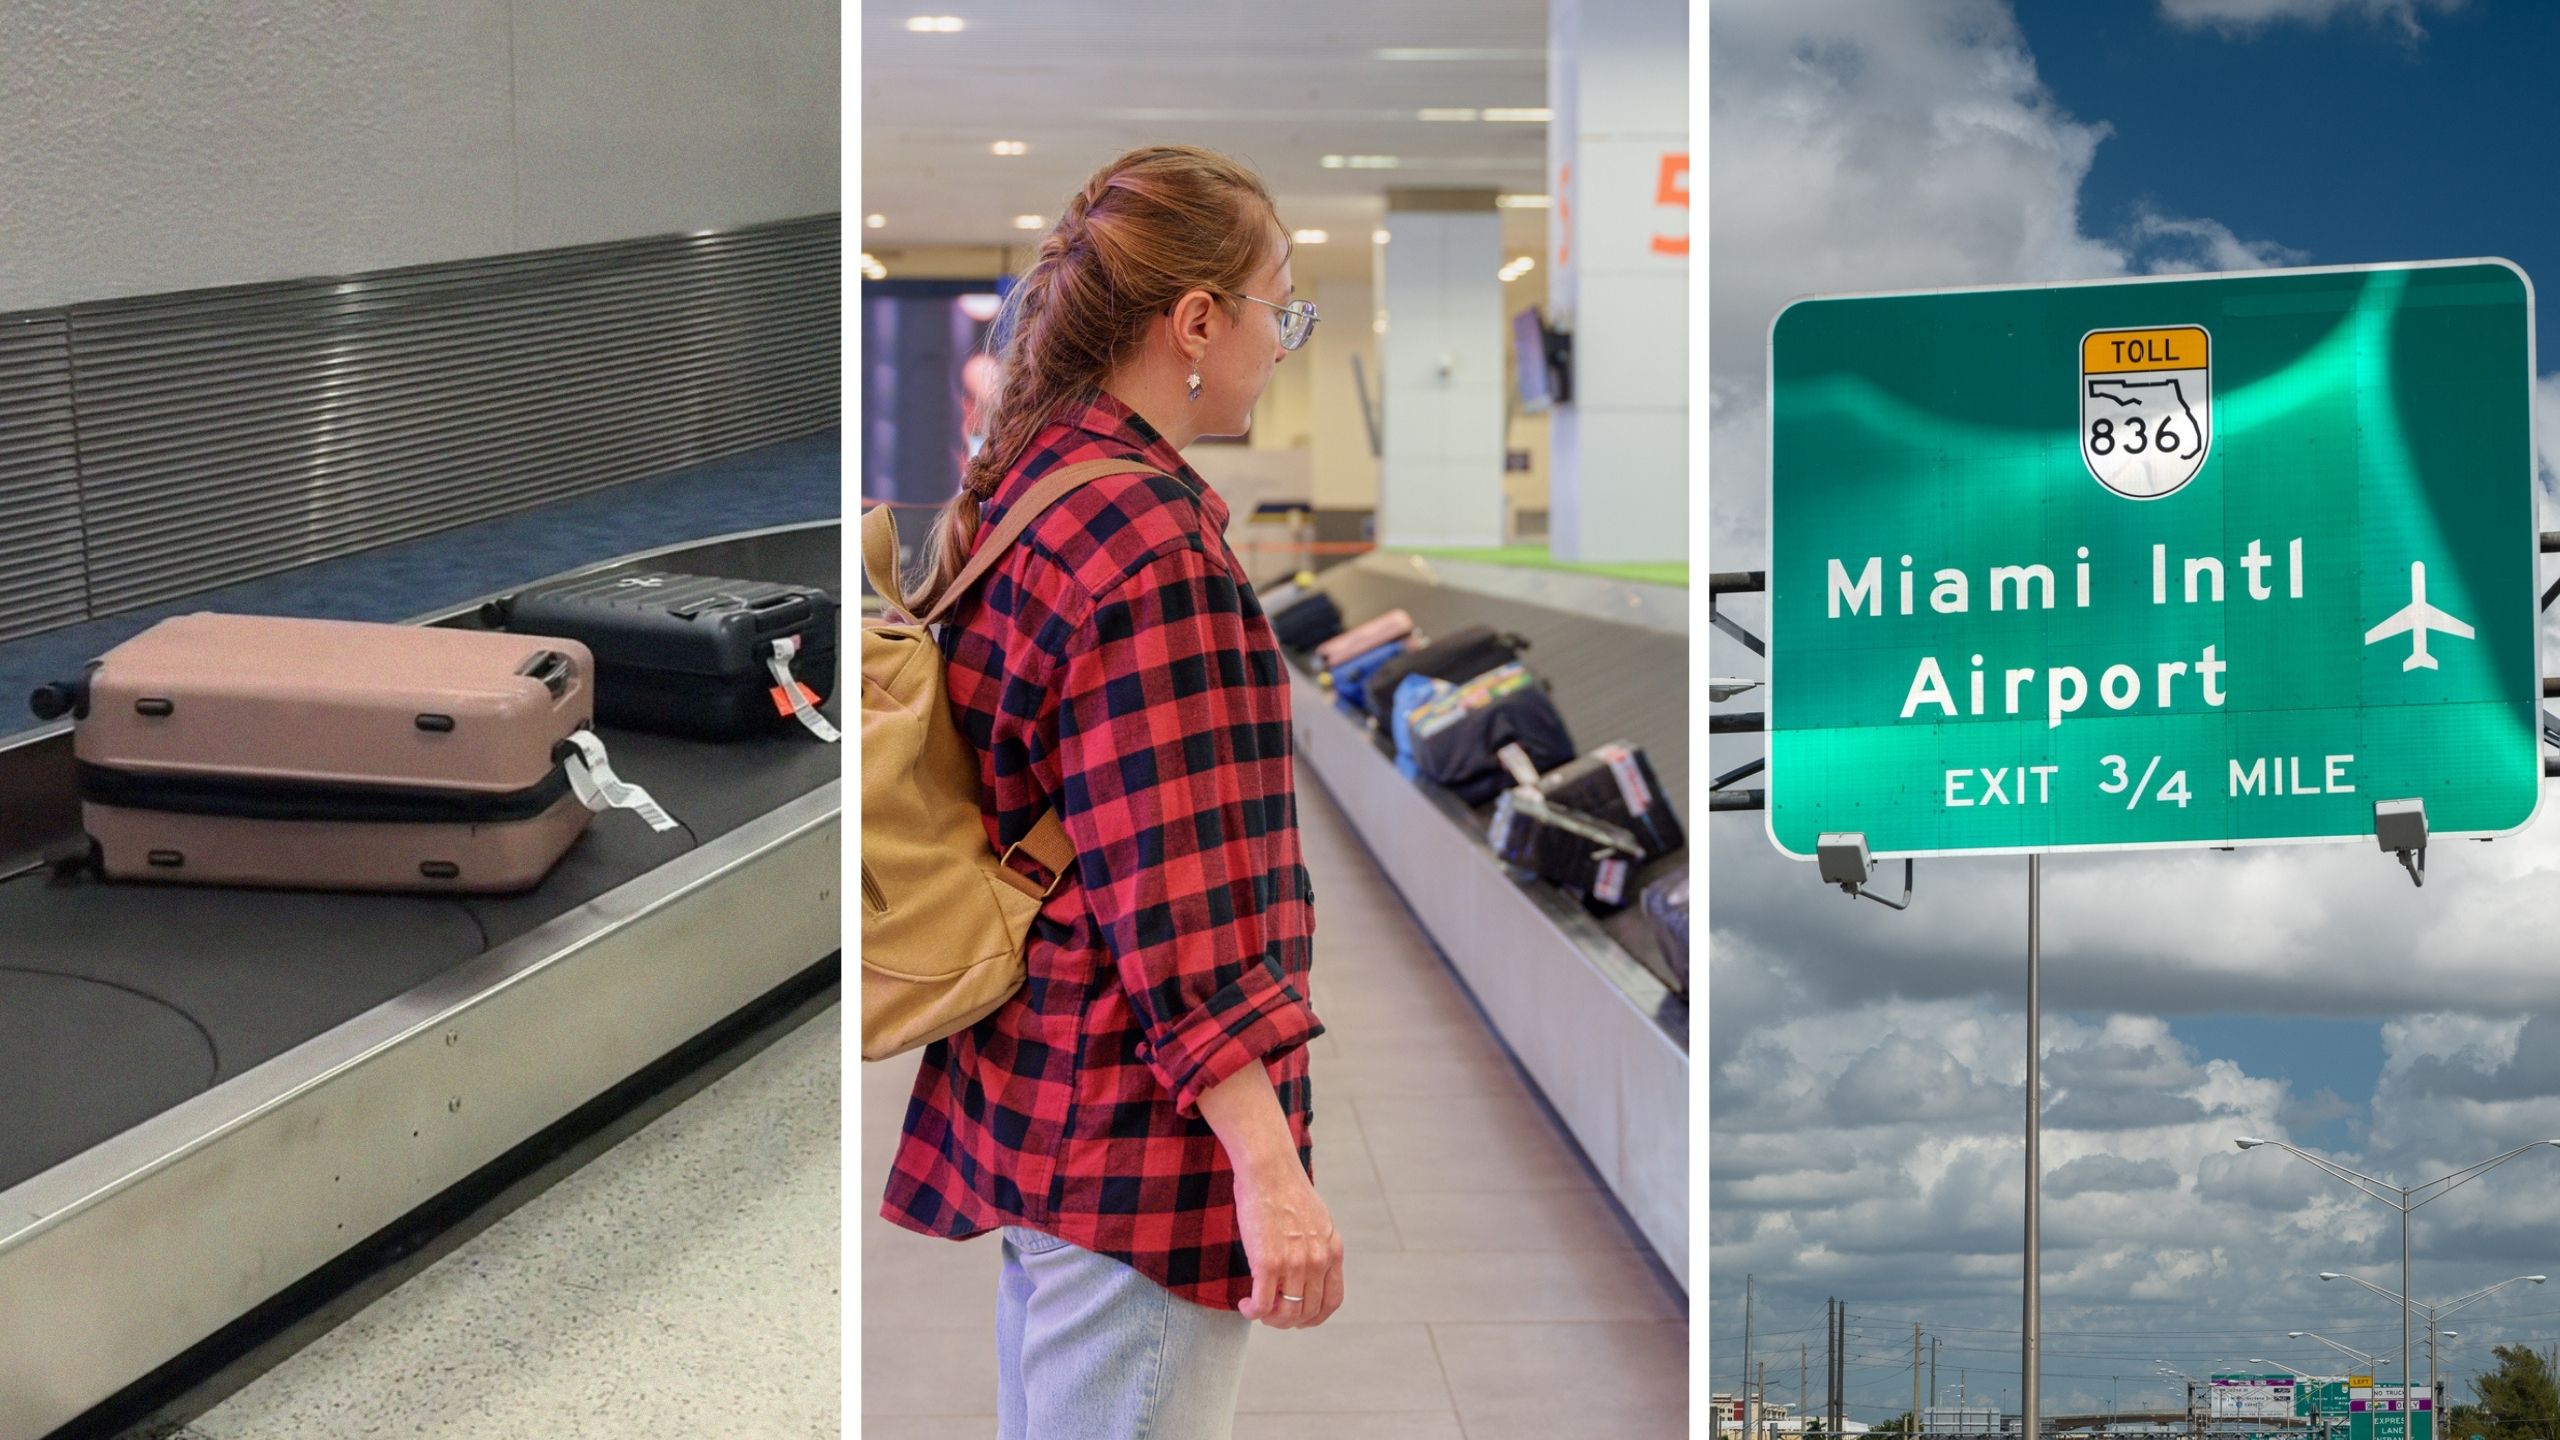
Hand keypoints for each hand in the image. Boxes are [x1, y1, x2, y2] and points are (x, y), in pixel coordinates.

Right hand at [1230, 1166, 1344, 1328]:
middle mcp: (1318, 1260)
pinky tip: (1244, 1305)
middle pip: (1309, 1311)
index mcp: (1333, 1250)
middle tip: (1270, 1314)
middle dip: (1288, 1320)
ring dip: (1270, 1319)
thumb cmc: (1285, 1189)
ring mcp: (1295, 1263)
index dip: (1315, 1316)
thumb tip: (1308, 1267)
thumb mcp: (1316, 1219)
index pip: (1332, 1301)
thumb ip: (1317, 1245)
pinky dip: (1252, 1312)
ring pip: (1287, 1314)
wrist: (1268, 1169)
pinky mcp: (1268, 1262)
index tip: (1298, 1318)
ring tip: (1256, 1310)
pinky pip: (1263, 1305)